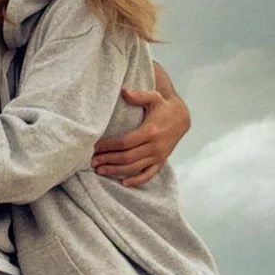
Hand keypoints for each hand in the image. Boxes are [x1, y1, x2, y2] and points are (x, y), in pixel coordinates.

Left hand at [92, 64, 190, 186]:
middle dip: (108, 160)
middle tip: (92, 161)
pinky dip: (136, 180)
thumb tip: (123, 91)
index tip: (95, 146)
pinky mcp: (161, 161)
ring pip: (134, 168)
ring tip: (100, 170)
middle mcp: (154, 146)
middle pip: (127, 157)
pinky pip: (148, 175)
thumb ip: (139, 95)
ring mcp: (158, 156)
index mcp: (150, 131)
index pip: (125, 142)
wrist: (182, 118)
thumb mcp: (154, 97)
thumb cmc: (164, 107)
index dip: (109, 146)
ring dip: (116, 171)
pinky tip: (123, 182)